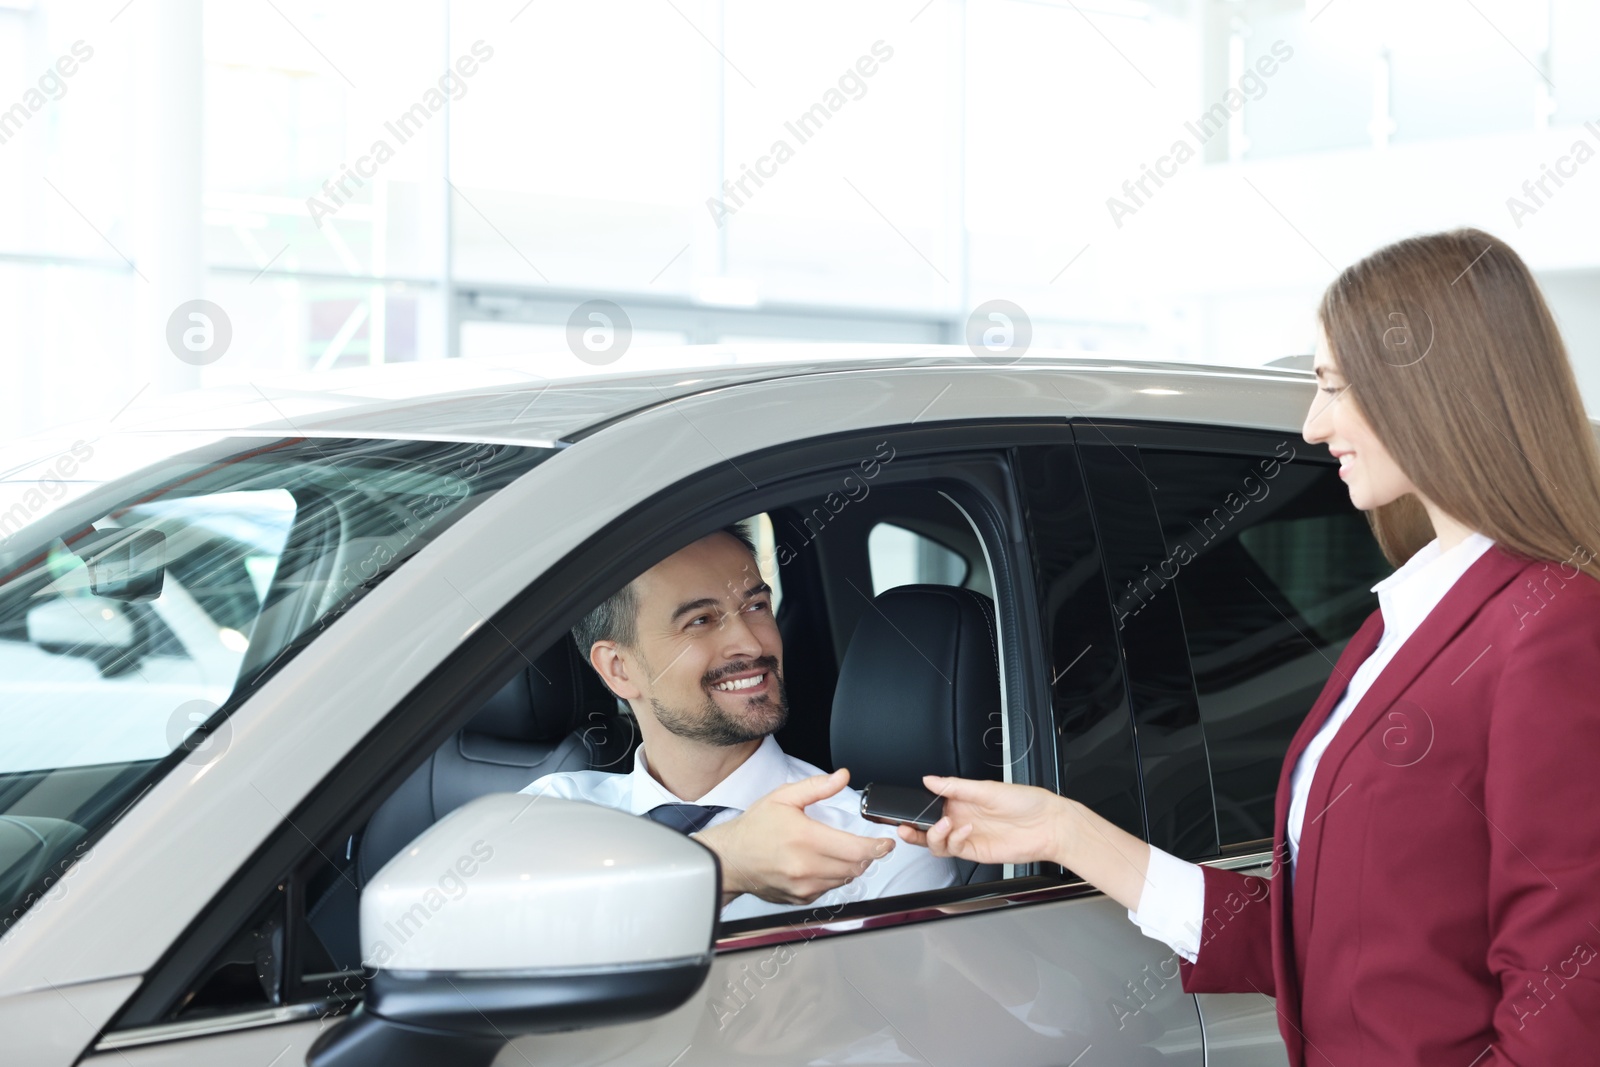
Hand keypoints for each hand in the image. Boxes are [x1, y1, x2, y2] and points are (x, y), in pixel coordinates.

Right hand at [695, 768, 894, 905]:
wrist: (731, 859)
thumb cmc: (754, 828)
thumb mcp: (784, 797)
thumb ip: (817, 787)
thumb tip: (842, 777)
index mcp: (806, 839)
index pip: (856, 850)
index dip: (877, 847)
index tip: (886, 843)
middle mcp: (807, 867)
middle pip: (855, 867)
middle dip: (866, 855)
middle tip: (867, 844)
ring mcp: (804, 886)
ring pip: (845, 880)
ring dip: (851, 866)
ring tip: (842, 851)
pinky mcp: (801, 898)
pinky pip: (829, 888)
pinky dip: (834, 877)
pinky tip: (823, 863)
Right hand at [896, 774, 1070, 865]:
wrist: (1049, 825)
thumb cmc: (1027, 802)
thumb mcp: (987, 788)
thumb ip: (955, 787)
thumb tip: (930, 780)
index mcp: (962, 800)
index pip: (931, 806)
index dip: (916, 809)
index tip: (905, 809)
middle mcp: (962, 818)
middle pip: (928, 828)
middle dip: (913, 829)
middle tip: (905, 826)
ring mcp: (968, 836)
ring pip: (936, 842)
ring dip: (932, 835)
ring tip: (943, 825)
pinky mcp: (976, 852)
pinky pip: (954, 850)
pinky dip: (953, 840)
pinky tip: (963, 830)